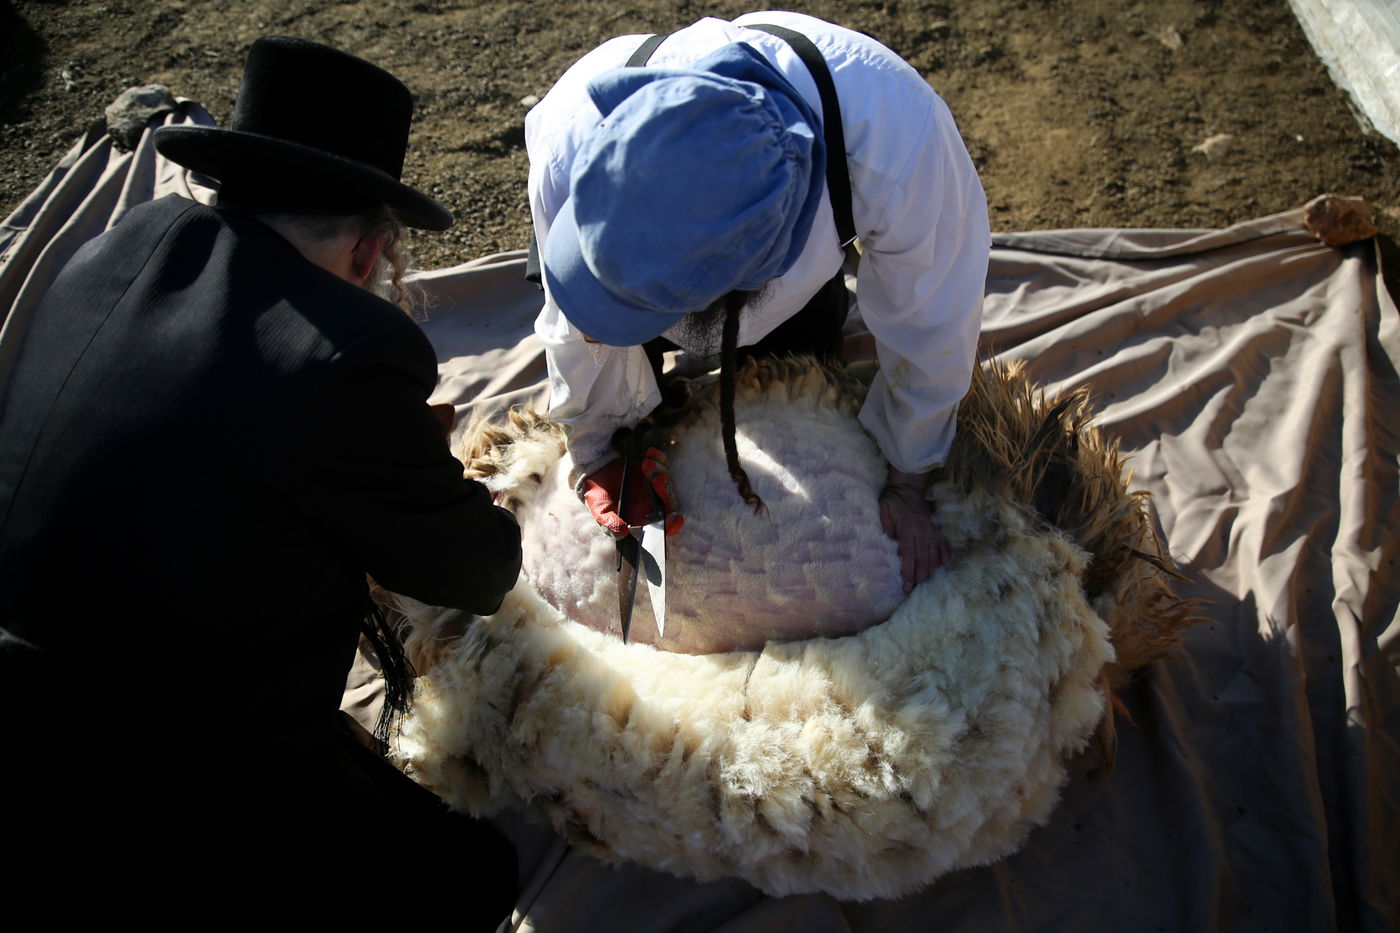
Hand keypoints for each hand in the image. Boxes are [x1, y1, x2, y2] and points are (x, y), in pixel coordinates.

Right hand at [580, 448, 683, 536]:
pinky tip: (650, 453)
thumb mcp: (600, 511)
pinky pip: (663, 463)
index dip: (672, 524)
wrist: (594, 472)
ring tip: (646, 464)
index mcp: (643, 518)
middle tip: (656, 478)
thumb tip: (622, 532)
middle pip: (669, 501)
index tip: (676, 518)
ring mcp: (654, 486)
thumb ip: (609, 523)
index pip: (663, 526)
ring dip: (660, 471)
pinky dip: (659, 458)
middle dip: (666, 490)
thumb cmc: (598, 496)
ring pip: (667, 480)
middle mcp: (653, 504)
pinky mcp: (653, 469)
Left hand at [879, 468, 948, 592]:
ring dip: (930, 572)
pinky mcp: (938, 532)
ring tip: (924, 584)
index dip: (908, 573)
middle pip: (923, 561)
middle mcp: (922, 534)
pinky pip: (944, 549)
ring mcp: (932, 533)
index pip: (909, 556)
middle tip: (914, 591)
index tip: (906, 587)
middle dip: (919, 578)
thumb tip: (887, 542)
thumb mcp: (883, 511)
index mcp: (908, 530)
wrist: (909, 488)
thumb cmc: (893, 502)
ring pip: (934, 558)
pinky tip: (939, 568)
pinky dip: (943, 559)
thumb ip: (885, 526)